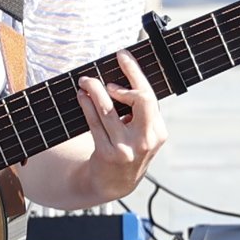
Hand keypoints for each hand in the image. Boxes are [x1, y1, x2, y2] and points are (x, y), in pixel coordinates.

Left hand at [66, 53, 168, 202]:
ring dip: (96, 91)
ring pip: (110, 110)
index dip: (135, 73)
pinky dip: (87, 106)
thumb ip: (139, 111)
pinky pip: (95, 123)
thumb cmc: (127, 150)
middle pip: (140, 100)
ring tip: (85, 81)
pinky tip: (82, 97)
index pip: (150, 97)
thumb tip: (123, 74)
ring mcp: (126, 149)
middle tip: (102, 70)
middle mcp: (146, 141)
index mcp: (158, 132)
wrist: (114, 184)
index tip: (122, 56)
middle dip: (123, 79)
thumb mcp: (141, 134)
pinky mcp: (107, 154)